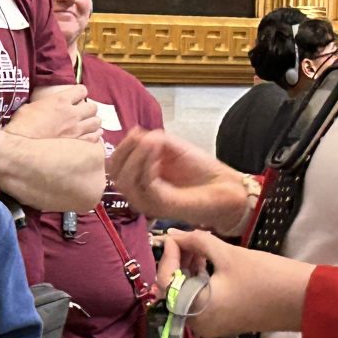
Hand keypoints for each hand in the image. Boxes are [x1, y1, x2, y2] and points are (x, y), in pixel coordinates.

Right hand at [7, 84, 101, 142]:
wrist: (22, 148)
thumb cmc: (21, 126)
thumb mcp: (29, 107)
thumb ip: (43, 104)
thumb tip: (43, 106)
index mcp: (60, 100)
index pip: (81, 90)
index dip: (79, 93)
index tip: (75, 98)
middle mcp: (72, 114)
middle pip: (93, 107)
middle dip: (88, 109)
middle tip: (82, 113)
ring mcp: (77, 130)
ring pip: (96, 122)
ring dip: (92, 122)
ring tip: (87, 125)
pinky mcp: (78, 145)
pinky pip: (95, 138)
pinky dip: (94, 136)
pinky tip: (90, 137)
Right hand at [110, 129, 255, 232]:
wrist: (224, 187)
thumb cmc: (199, 169)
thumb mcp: (171, 147)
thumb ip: (151, 140)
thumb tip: (135, 134)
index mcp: (139, 179)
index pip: (114, 165)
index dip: (122, 147)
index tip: (137, 132)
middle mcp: (139, 192)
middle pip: (114, 173)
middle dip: (125, 151)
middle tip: (143, 137)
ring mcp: (147, 201)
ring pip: (124, 180)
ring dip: (136, 156)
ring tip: (152, 141)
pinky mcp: (160, 205)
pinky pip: (144, 184)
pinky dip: (147, 164)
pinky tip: (157, 150)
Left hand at [153, 230, 313, 337]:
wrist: (303, 299)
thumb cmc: (266, 276)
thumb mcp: (227, 254)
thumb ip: (197, 242)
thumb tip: (175, 235)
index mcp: (195, 311)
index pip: (165, 282)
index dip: (167, 256)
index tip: (174, 236)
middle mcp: (197, 324)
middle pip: (173, 290)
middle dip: (177, 262)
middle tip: (186, 239)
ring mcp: (209, 326)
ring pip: (186, 294)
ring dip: (187, 269)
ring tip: (198, 246)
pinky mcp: (221, 322)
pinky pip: (199, 300)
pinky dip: (198, 281)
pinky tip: (206, 261)